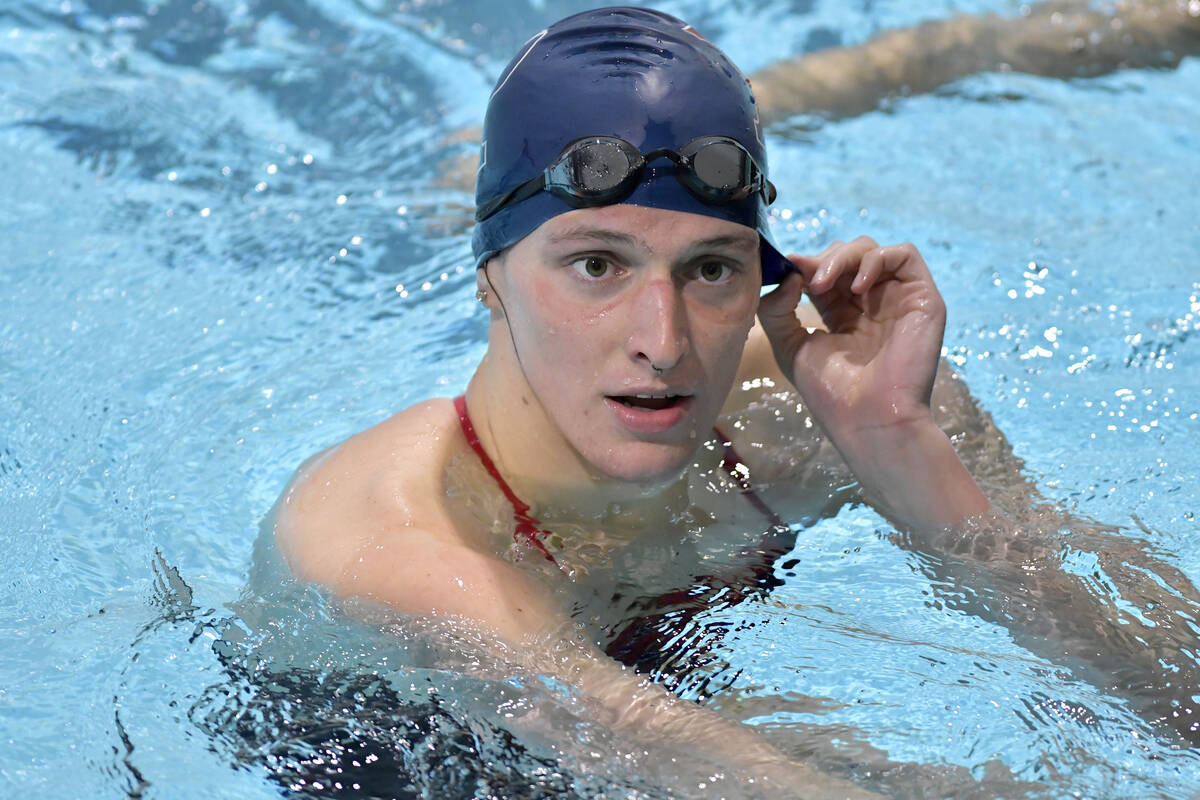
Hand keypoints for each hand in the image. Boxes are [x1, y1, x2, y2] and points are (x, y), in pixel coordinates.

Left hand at [758, 236, 988, 528]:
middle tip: (807, 281)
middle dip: (824, 260)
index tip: (785, 266)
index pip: (825, 272)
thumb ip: (777, 309)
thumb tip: (788, 273)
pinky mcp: (923, 299)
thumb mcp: (790, 347)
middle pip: (848, 254)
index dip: (805, 264)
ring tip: (823, 284)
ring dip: (843, 257)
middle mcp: (872, 304)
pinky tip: (857, 287)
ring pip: (872, 250)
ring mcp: (898, 299)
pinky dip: (876, 259)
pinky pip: (905, 254)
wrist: (870, 420)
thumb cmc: (832, 394)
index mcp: (843, 315)